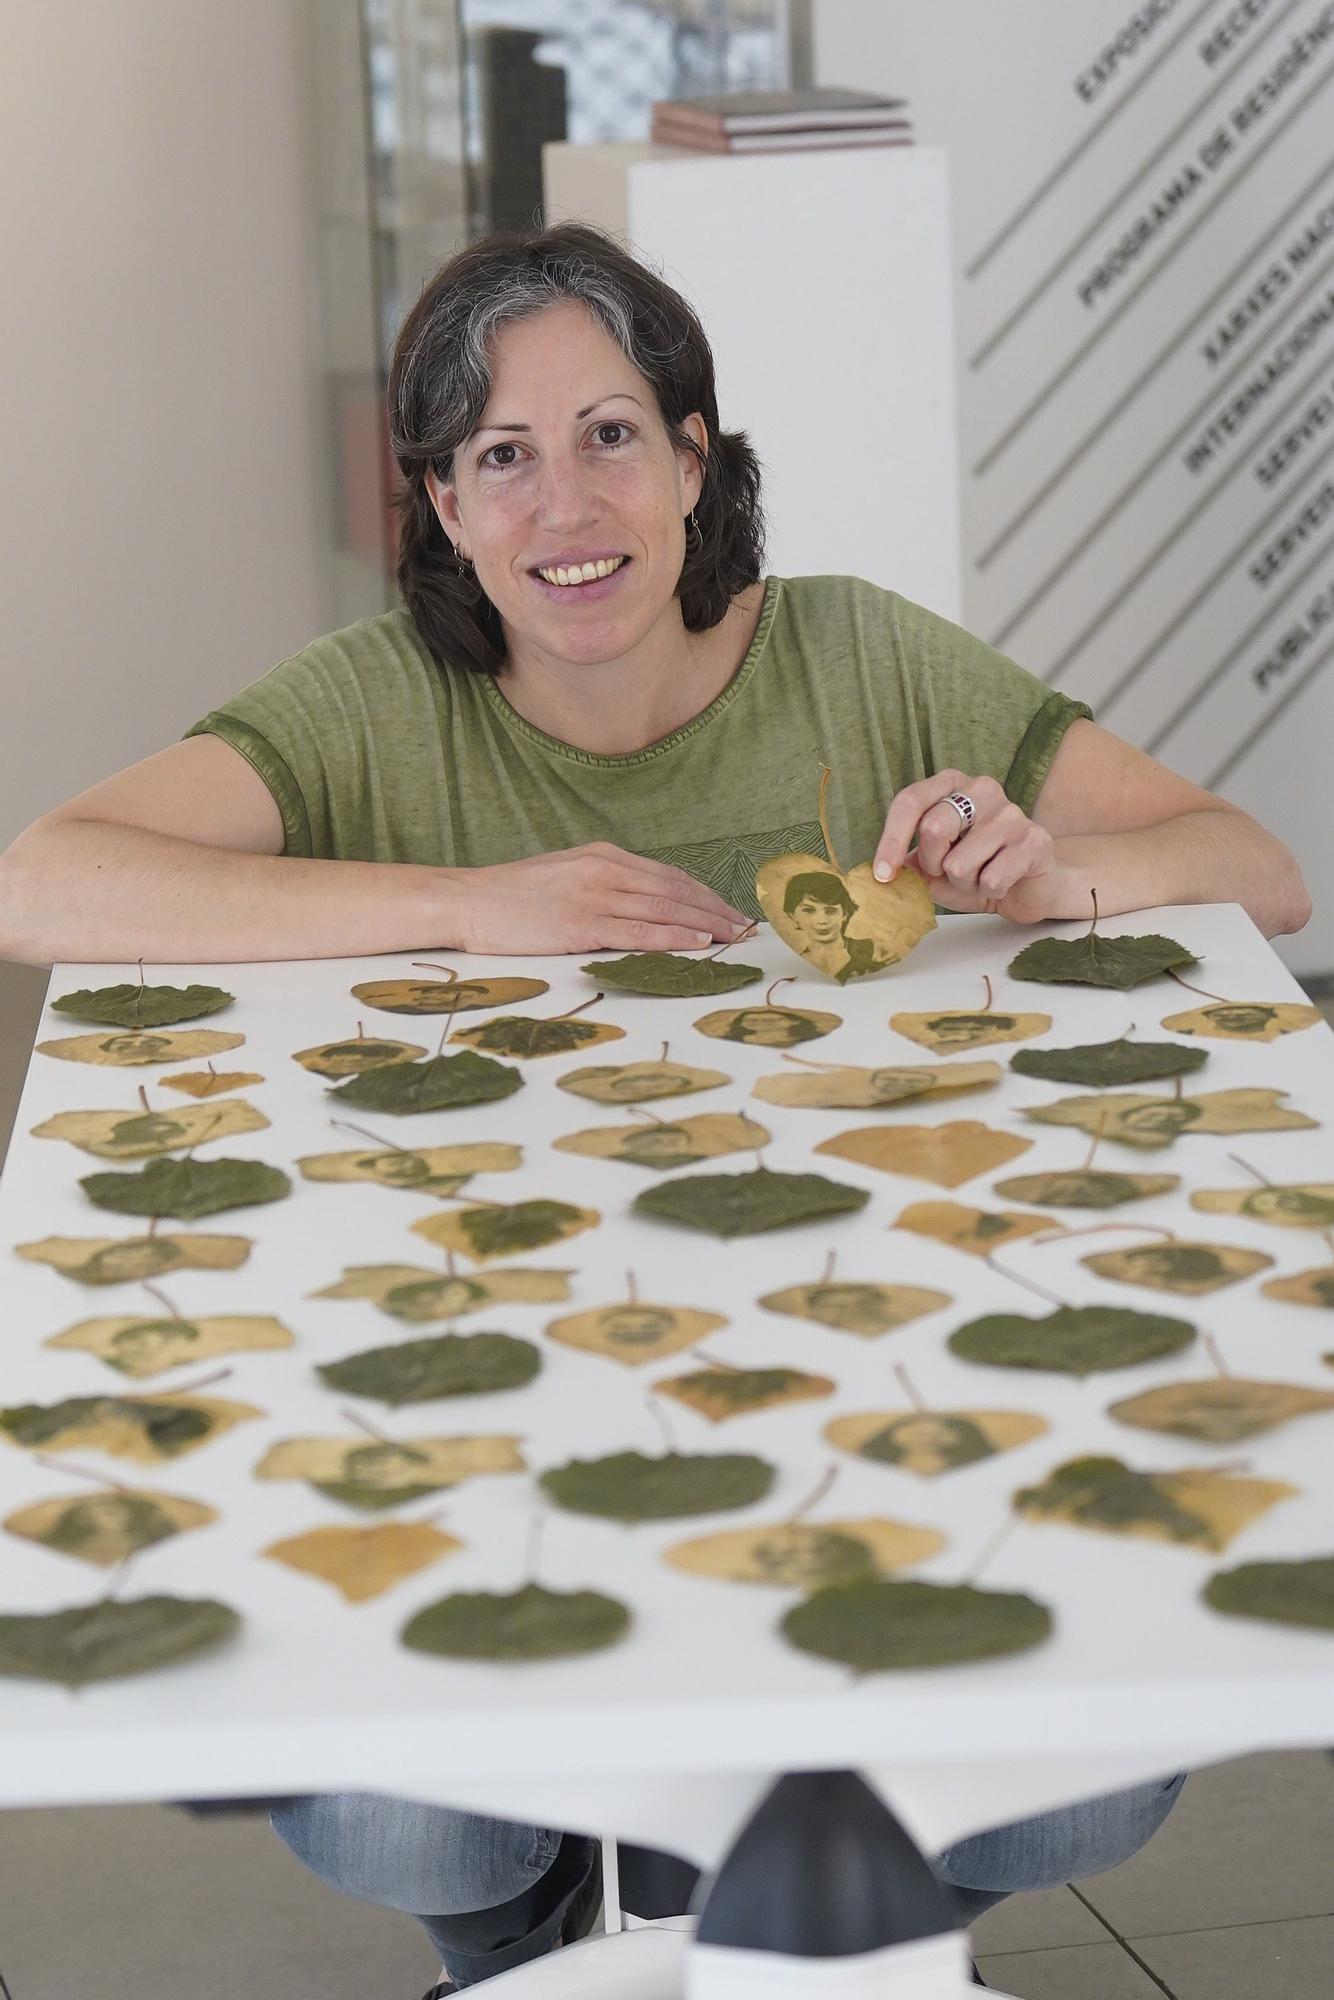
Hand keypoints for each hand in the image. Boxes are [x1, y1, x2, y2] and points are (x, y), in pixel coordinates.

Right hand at [443, 843, 752, 953]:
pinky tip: (700, 944)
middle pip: (676, 890)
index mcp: (604, 856)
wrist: (466, 901)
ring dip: (707, 925)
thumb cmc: (510, 896)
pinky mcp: (581, 924)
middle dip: (717, 909)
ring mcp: (594, 896)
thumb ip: (602, 885)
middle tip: (747, 927)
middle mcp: (606, 870)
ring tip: (736, 939)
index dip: (705, 894)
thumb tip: (638, 906)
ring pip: (666, 910)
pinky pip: (639, 931)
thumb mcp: (564, 877)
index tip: (731, 911)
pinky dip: (675, 937)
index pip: (669, 876)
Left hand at [872, 770, 1065, 921]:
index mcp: (952, 785)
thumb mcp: (933, 867)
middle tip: (948, 872)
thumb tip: (881, 873)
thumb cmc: (975, 871)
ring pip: (960, 864)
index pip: (910, 801)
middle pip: (933, 828)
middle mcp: (982, 789)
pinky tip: (1003, 882)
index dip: (891, 840)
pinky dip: (990, 892)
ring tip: (982, 876)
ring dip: (965, 883)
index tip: (883, 875)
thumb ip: (909, 863)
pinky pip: (991, 880)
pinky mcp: (1035, 840)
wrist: (1026, 889)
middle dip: (933, 864)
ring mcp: (1011, 812)